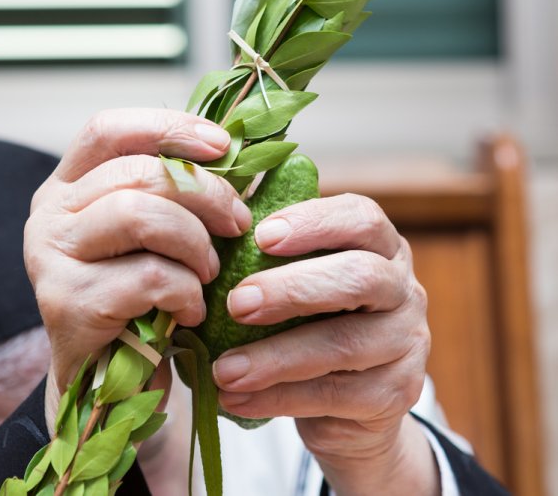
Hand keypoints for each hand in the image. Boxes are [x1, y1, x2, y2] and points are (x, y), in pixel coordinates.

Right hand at [23, 109, 251, 427]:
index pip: (108, 130)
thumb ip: (171, 196)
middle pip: (137, 172)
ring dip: (195, 244)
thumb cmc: (136, 300)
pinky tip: (189, 311)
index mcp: (68, 186)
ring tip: (209, 272)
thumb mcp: (150, 238)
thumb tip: (237, 158)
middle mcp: (49, 214)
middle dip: (205, 194)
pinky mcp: (66, 302)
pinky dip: (186, 293)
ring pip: (140, 215)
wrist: (104, 380)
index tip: (222, 146)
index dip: (168, 128)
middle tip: (238, 224)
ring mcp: (49, 257)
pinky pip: (149, 277)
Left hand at [212, 194, 438, 494]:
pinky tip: (235, 399)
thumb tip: (213, 224)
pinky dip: (277, 398)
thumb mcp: (297, 282)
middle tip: (237, 304)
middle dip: (293, 289)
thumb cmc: (310, 321)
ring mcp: (407, 343)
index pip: (362, 219)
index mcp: (381, 247)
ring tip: (224, 370)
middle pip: (361, 277)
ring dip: (276, 357)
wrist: (348, 402)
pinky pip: (335, 396)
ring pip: (345, 344)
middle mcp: (404, 289)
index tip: (260, 237)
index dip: (313, 224)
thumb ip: (269, 253)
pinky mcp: (396, 394)